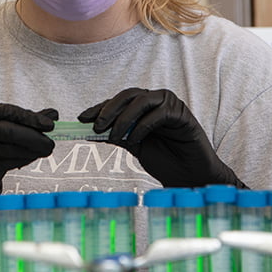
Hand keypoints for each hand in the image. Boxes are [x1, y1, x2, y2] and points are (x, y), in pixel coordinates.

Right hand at [0, 100, 58, 214]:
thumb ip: (24, 117)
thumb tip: (54, 114)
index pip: (5, 111)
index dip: (29, 118)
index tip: (49, 124)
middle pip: (7, 131)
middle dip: (33, 137)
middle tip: (51, 143)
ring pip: (8, 149)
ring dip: (31, 151)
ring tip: (44, 149)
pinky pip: (6, 163)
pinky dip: (22, 159)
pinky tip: (31, 157)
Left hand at [78, 88, 246, 188]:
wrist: (189, 176)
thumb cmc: (165, 160)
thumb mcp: (134, 146)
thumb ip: (117, 135)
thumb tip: (91, 130)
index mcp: (143, 107)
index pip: (117, 101)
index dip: (99, 108)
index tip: (82, 118)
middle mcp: (156, 101)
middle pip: (127, 95)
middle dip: (108, 109)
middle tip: (96, 126)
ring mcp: (170, 105)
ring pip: (141, 100)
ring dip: (123, 117)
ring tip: (113, 135)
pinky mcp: (182, 114)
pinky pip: (158, 113)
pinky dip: (142, 126)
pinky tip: (135, 139)